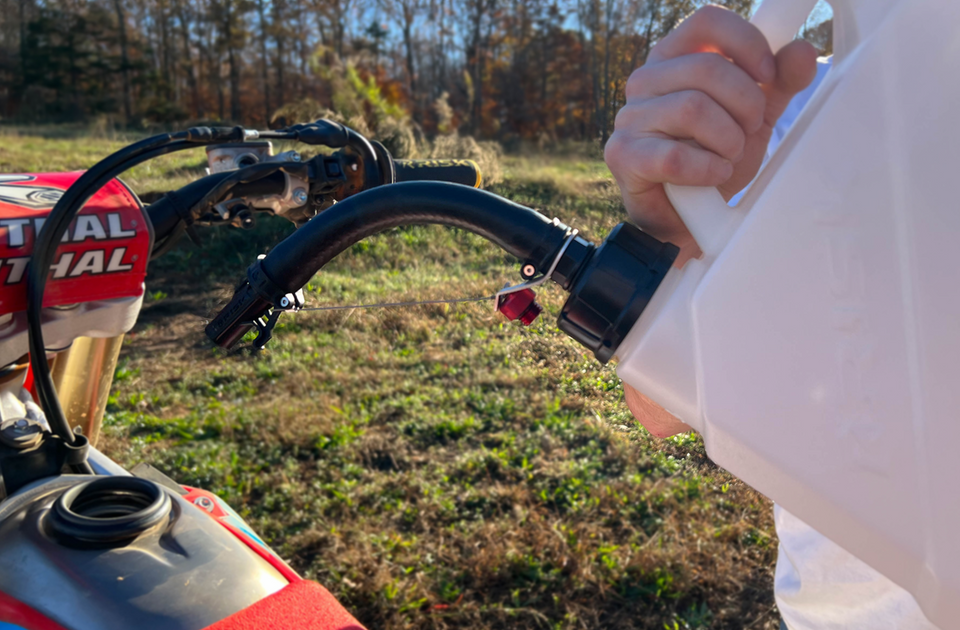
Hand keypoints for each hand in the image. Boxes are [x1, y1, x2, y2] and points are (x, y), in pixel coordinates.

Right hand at [605, 4, 817, 265]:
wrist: (686, 217)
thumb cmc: (713, 159)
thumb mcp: (754, 117)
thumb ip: (779, 83)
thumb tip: (802, 51)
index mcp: (674, 58)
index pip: (707, 21)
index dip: (746, 43)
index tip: (768, 76)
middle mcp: (645, 81)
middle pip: (706, 67)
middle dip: (745, 103)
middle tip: (751, 129)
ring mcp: (629, 117)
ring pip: (693, 108)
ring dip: (727, 139)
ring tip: (730, 156)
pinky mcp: (622, 154)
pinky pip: (674, 155)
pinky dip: (707, 168)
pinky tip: (714, 175)